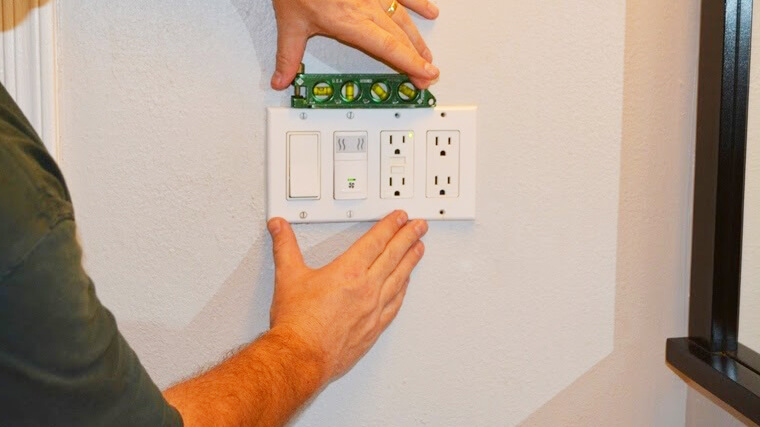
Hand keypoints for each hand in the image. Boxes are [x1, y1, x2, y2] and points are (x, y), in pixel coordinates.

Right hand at [267, 210, 426, 381]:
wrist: (301, 357)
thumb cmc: (297, 324)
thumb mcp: (287, 276)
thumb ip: (284, 247)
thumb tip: (279, 227)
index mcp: (349, 272)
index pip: (376, 241)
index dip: (390, 225)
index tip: (400, 217)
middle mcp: (367, 289)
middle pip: (394, 256)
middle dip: (408, 237)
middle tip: (419, 226)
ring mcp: (373, 310)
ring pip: (400, 279)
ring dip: (411, 261)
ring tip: (420, 249)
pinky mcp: (374, 329)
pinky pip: (395, 303)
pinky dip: (403, 290)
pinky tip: (405, 285)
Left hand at [270, 0, 439, 89]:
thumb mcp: (290, 21)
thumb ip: (288, 54)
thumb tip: (281, 78)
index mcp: (350, 22)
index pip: (388, 48)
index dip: (409, 64)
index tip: (424, 76)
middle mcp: (366, 7)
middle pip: (400, 37)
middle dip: (417, 58)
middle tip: (428, 74)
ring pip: (404, 18)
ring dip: (418, 38)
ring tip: (428, 54)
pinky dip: (417, 2)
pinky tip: (429, 9)